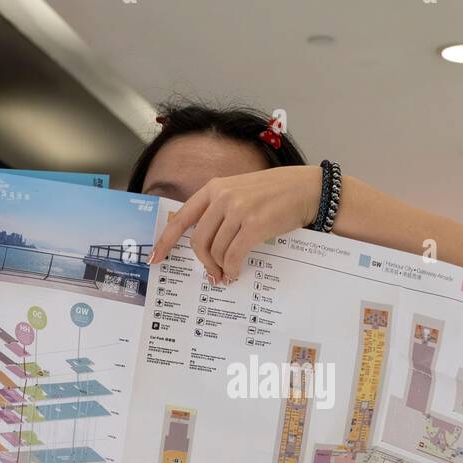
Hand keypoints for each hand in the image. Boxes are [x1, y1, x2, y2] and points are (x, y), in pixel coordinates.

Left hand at [146, 166, 322, 283]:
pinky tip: (235, 272)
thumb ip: (218, 210)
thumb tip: (201, 239)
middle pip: (198, 241)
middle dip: (203, 263)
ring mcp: (238, 210)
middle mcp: (222, 197)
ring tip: (227, 274)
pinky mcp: (254, 225)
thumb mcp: (239, 192)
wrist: (305, 189)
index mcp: (213, 189)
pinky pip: (234, 255)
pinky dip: (232, 268)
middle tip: (211, 274)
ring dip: (220, 268)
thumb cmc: (273, 194)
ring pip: (216, 251)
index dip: (166, 241)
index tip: (156, 258)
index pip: (181, 218)